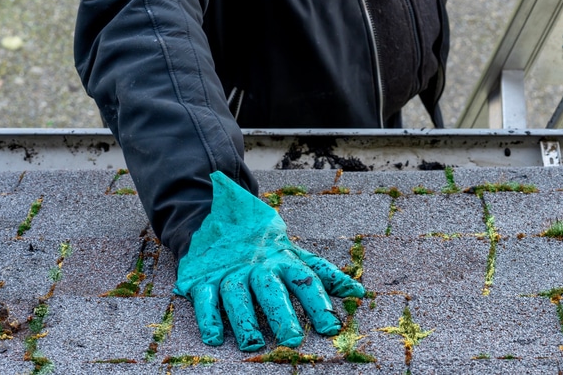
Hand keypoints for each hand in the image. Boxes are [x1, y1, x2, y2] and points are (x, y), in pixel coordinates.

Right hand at [174, 171, 365, 350]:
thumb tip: (359, 292)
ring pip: (237, 296)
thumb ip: (324, 274)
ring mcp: (230, 273)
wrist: (216, 216)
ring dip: (245, 320)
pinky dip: (208, 317)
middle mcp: (258, 266)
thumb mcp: (295, 254)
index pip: (305, 281)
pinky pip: (204, 298)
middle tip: (293, 339)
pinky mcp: (203, 279)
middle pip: (271, 290)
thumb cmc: (265, 246)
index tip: (331, 327)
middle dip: (282, 314)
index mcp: (284, 260)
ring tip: (254, 345)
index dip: (319, 303)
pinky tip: (215, 338)